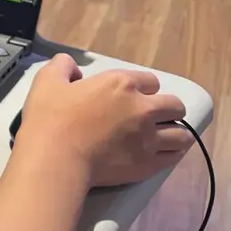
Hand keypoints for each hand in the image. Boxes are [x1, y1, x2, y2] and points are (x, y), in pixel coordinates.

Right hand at [16, 54, 193, 187]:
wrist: (56, 157)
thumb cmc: (50, 117)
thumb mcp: (48, 80)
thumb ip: (62, 66)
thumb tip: (71, 66)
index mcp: (120, 84)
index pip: (150, 81)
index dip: (142, 88)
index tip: (130, 96)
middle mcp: (142, 108)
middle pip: (174, 106)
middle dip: (166, 109)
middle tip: (150, 117)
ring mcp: (149, 138)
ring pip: (182, 134)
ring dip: (174, 133)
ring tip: (161, 137)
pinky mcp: (149, 164)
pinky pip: (174, 157)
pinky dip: (172, 154)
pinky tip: (162, 154)